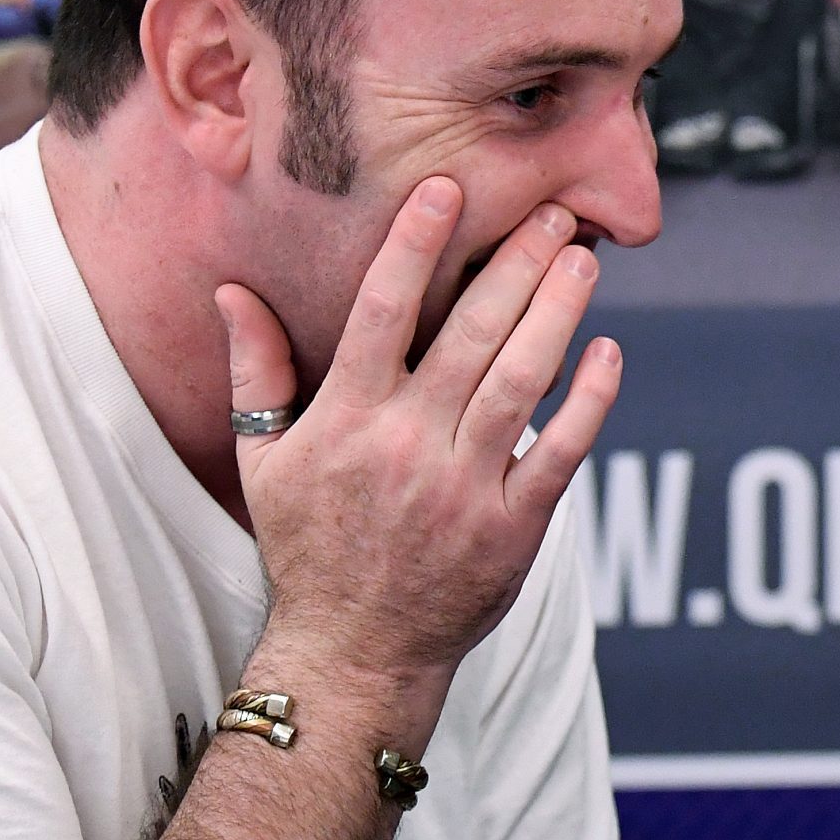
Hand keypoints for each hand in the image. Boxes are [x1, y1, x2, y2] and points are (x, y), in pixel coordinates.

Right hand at [217, 184, 620, 693]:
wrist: (355, 650)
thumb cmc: (309, 545)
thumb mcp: (264, 460)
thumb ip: (255, 371)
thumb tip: (232, 293)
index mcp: (348, 419)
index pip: (382, 312)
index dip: (415, 247)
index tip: (445, 189)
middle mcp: (409, 443)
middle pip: (471, 333)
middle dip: (515, 263)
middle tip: (553, 210)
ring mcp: (465, 485)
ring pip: (522, 379)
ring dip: (560, 312)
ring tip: (583, 259)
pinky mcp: (513, 524)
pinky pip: (561, 450)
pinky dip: (589, 400)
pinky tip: (607, 351)